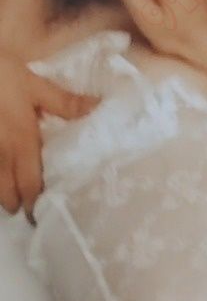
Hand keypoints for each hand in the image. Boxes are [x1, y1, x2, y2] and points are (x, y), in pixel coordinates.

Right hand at [0, 52, 96, 214]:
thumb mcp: (35, 85)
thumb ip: (66, 103)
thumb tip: (102, 109)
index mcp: (21, 144)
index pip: (30, 184)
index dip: (35, 203)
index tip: (42, 215)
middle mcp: (0, 155)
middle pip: (6, 193)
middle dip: (16, 204)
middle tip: (26, 210)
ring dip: (0, 194)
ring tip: (10, 199)